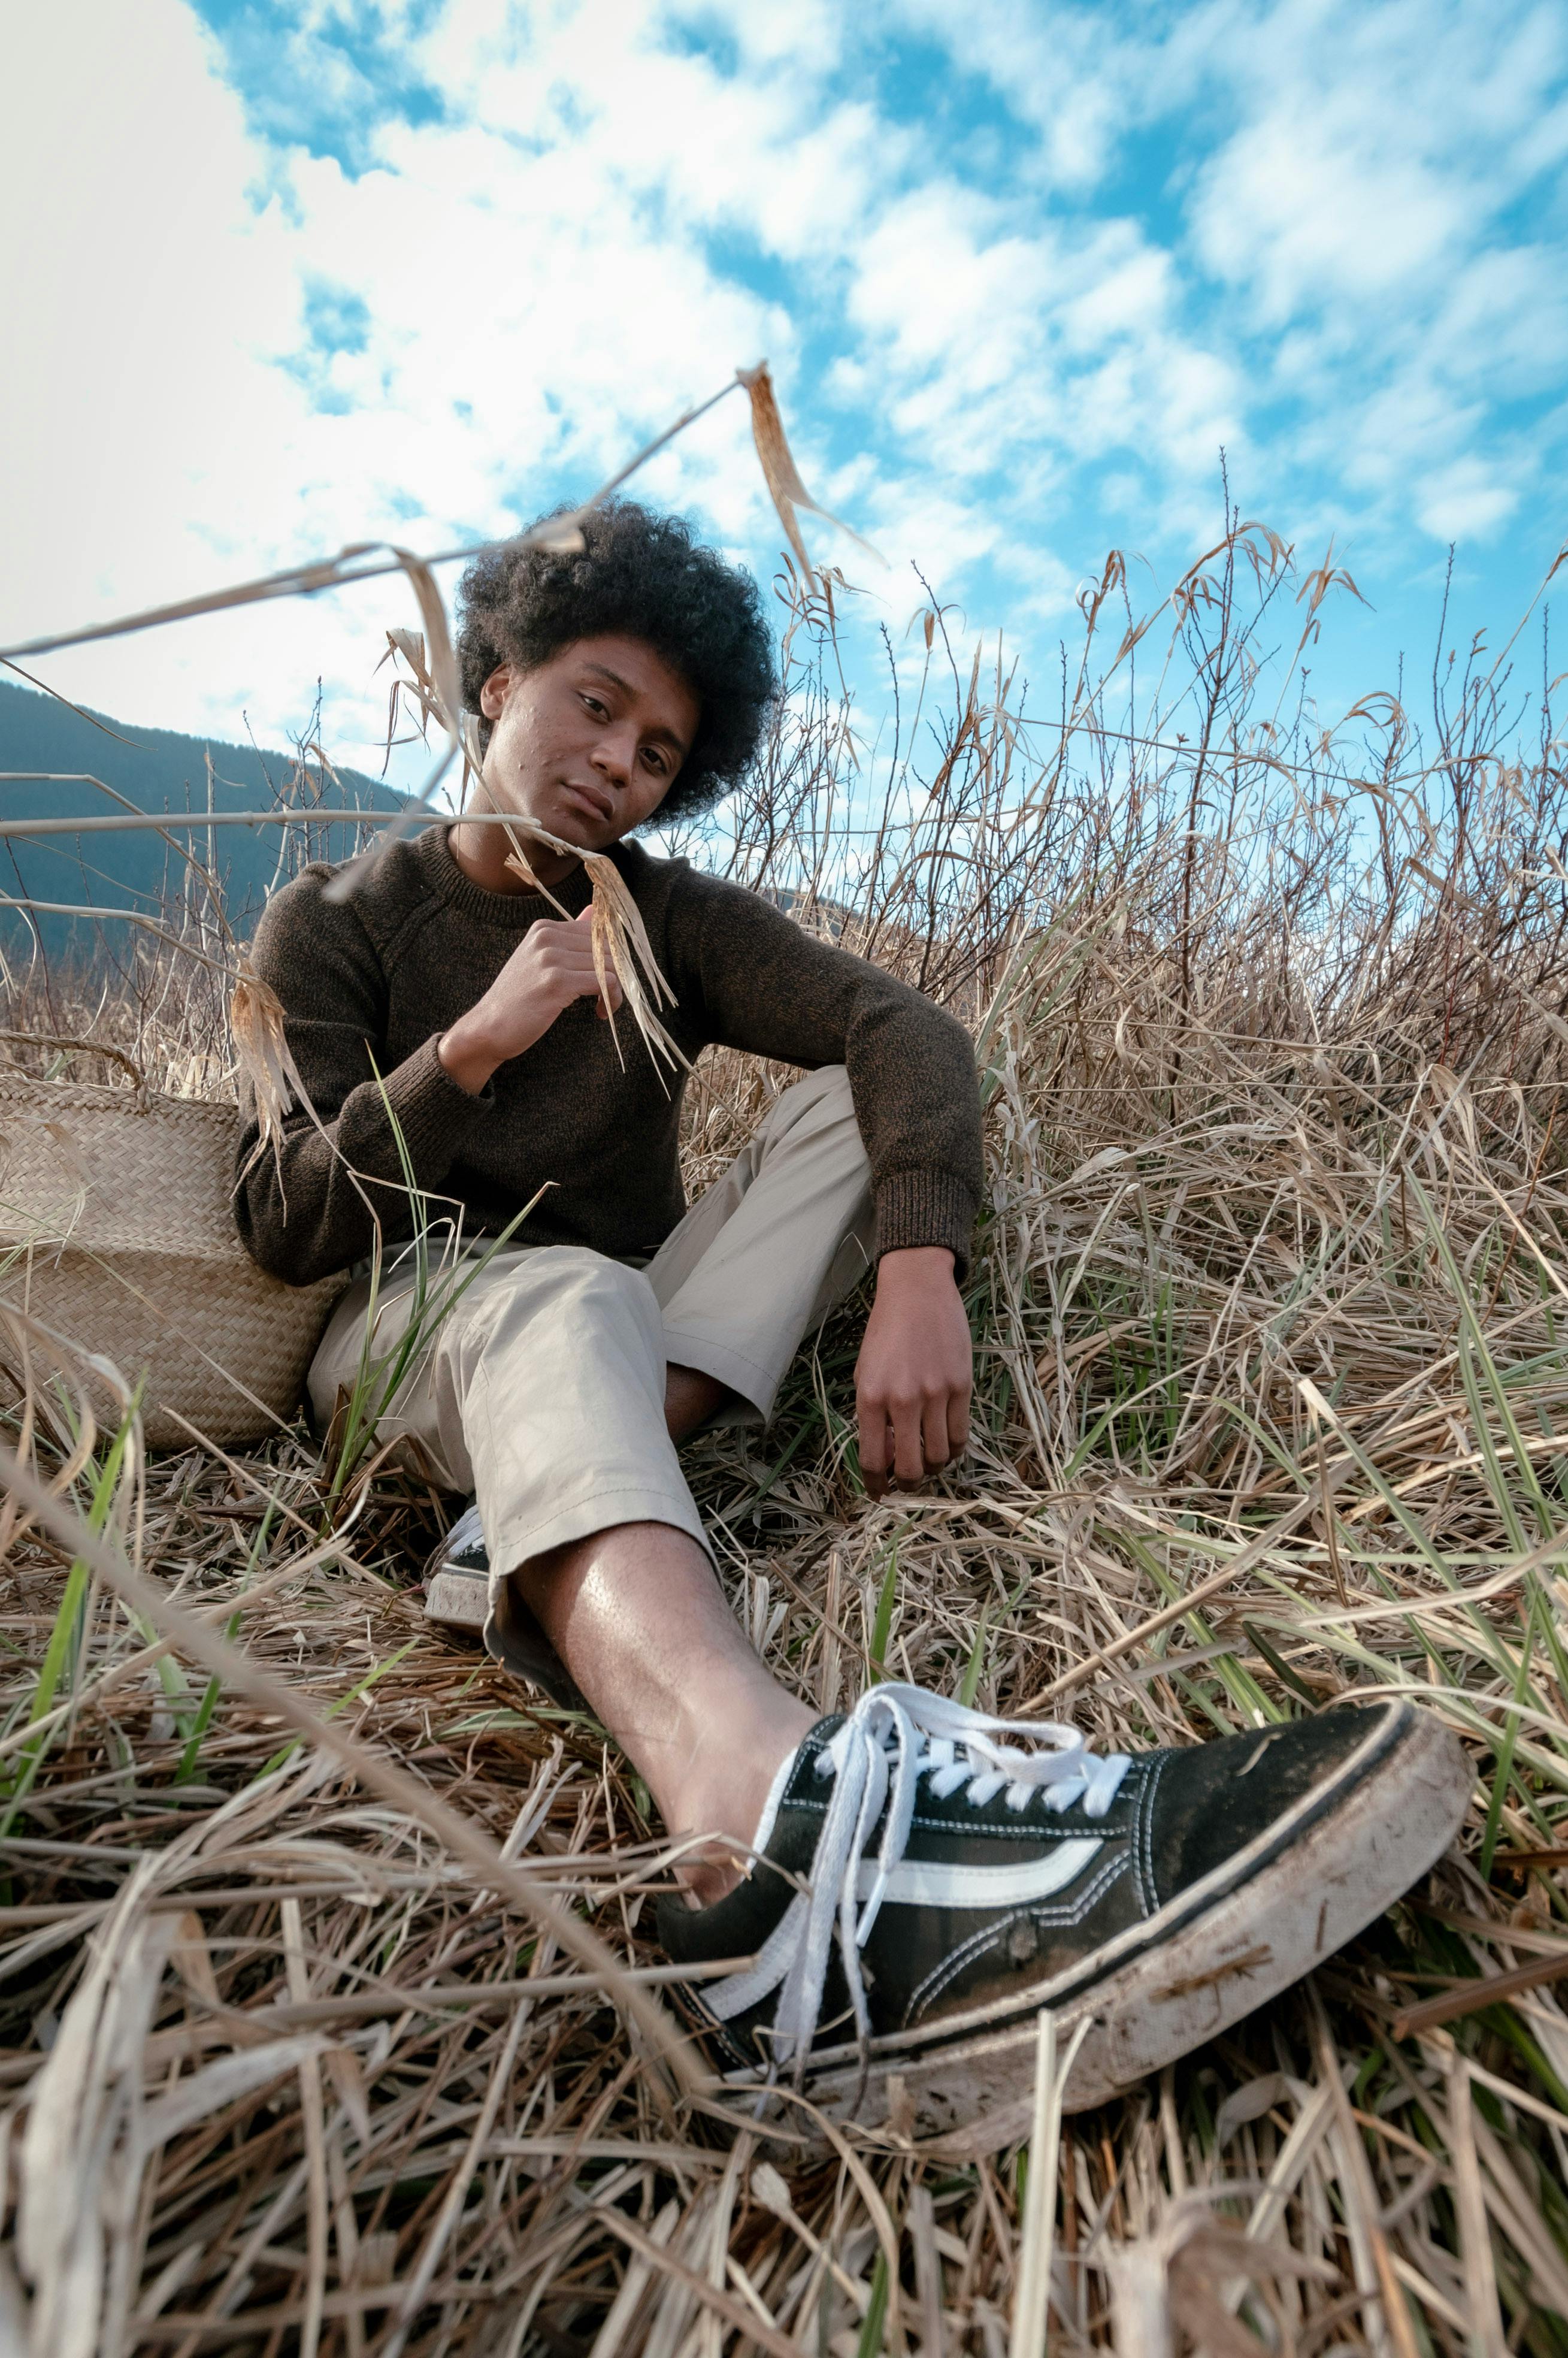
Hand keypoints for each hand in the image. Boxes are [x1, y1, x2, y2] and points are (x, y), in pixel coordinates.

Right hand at [438, 908, 622, 1093]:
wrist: (489, 1027)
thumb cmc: (518, 999)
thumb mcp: (540, 960)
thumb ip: (569, 936)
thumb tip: (596, 910)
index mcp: (544, 929)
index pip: (598, 933)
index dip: (610, 958)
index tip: (605, 980)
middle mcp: (547, 937)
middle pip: (607, 948)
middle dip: (616, 974)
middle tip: (608, 997)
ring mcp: (551, 958)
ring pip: (610, 964)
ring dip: (615, 990)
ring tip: (604, 1006)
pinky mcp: (557, 981)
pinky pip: (606, 982)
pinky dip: (612, 999)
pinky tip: (601, 1012)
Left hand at [855, 1245, 971, 1497]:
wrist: (917, 1291)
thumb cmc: (886, 1332)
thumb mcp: (865, 1372)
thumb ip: (872, 1414)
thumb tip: (886, 1453)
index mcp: (871, 1397)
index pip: (872, 1459)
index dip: (875, 1484)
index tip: (878, 1493)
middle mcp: (902, 1400)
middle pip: (910, 1467)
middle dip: (908, 1484)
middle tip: (907, 1482)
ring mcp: (935, 1394)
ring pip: (939, 1456)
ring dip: (933, 1467)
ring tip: (928, 1460)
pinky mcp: (961, 1386)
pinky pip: (961, 1435)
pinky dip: (954, 1449)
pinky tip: (947, 1445)